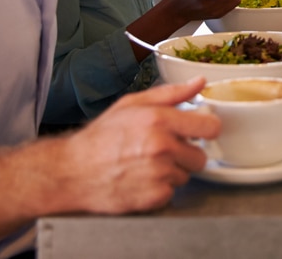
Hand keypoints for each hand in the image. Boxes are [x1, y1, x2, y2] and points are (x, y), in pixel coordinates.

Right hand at [55, 78, 219, 213]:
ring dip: (172, 172)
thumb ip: (171, 93)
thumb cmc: (101, 137)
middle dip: (186, 154)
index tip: (200, 131)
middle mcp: (162, 147)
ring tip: (147, 165)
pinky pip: (171, 193)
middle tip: (164, 151)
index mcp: (159, 120)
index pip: (210, 127)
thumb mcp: (132, 104)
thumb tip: (199, 83)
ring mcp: (158, 174)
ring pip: (186, 176)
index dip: (207, 129)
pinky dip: (160, 189)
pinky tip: (141, 180)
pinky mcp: (153, 197)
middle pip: (200, 157)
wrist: (72, 172)